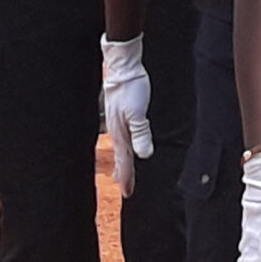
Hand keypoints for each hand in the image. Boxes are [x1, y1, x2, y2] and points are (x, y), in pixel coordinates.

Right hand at [99, 34, 153, 195]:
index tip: (128, 193)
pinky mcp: (121, 114)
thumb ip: (141, 133)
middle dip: (123, 174)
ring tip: (123, 173)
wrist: (122, 68)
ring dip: (122, 162)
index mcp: (120, 133)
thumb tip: (144, 155)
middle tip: (127, 188)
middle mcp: (116, 130)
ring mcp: (117, 122)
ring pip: (121, 148)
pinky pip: (123, 136)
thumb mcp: (138, 112)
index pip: (124, 161)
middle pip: (120, 157)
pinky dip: (125, 146)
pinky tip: (127, 145)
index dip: (127, 177)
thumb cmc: (131, 88)